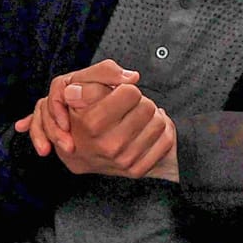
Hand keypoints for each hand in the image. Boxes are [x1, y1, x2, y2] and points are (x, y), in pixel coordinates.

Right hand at [14, 59, 174, 177]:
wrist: (78, 153)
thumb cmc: (79, 115)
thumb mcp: (78, 86)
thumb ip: (102, 73)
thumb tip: (132, 78)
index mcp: (92, 123)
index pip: (131, 92)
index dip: (125, 90)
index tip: (117, 96)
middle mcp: (108, 144)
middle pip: (148, 107)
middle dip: (138, 103)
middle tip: (126, 109)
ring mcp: (124, 160)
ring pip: (159, 123)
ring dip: (150, 118)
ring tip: (134, 120)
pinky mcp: (136, 170)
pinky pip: (165, 141)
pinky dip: (159, 133)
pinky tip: (144, 132)